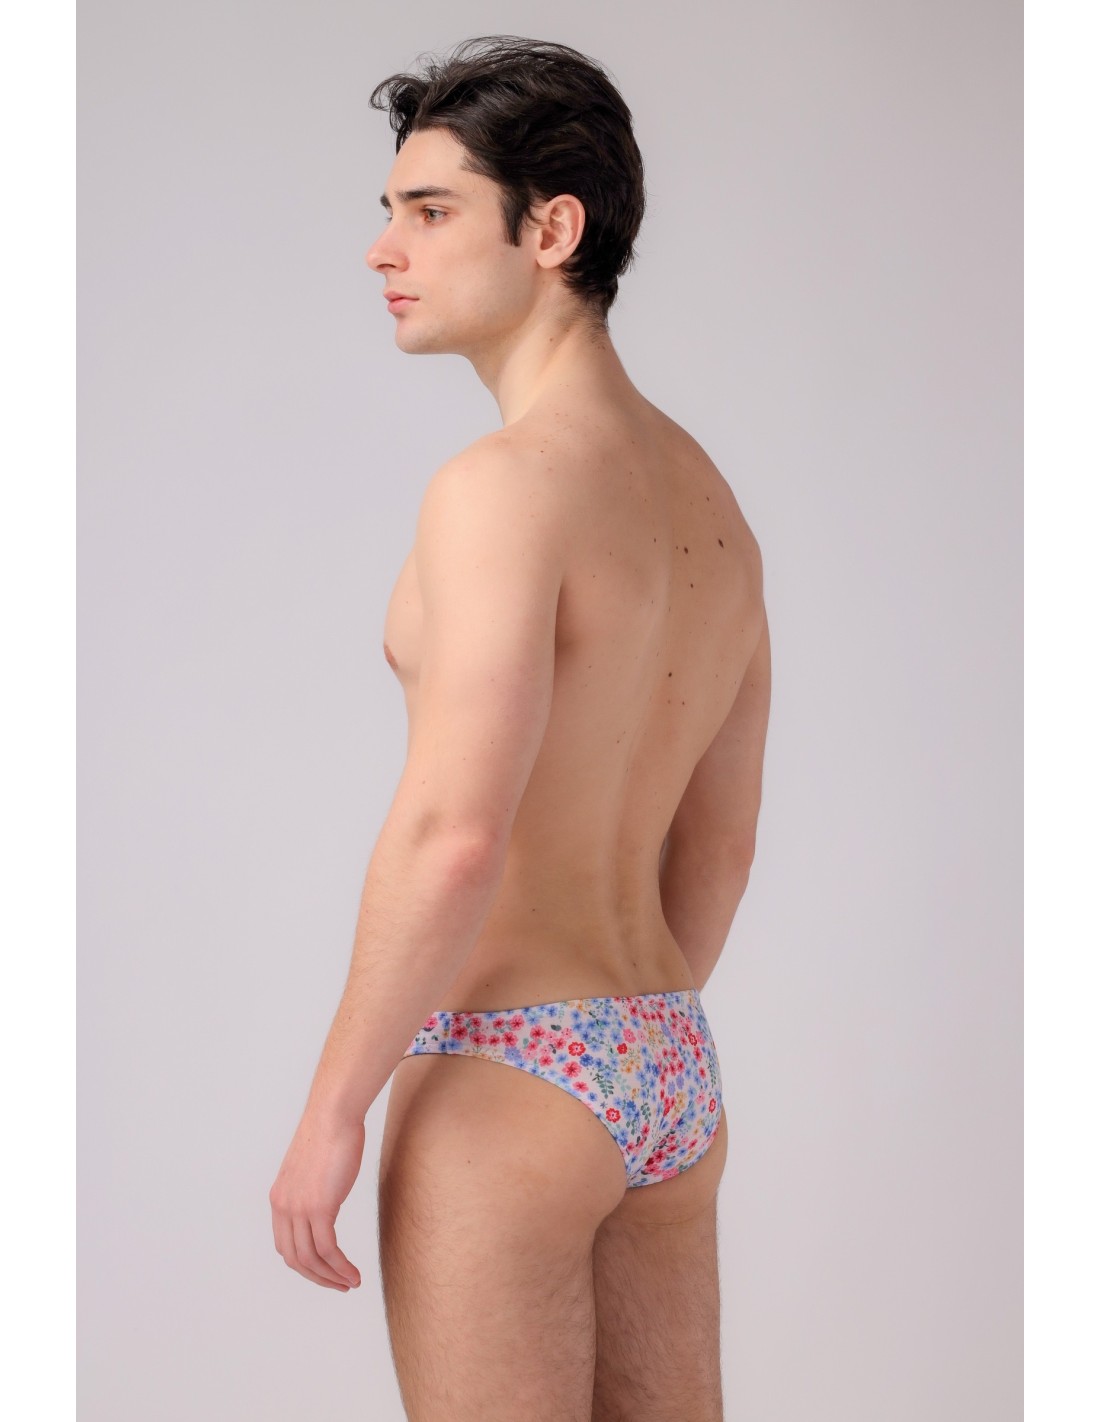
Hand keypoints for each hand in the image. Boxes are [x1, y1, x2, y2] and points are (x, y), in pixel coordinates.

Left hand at [269, 1109, 365, 1290]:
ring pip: (311, 1259)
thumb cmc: (330, 1132)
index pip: (285, 1245)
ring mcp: (299, 1208)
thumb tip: (326, 1202)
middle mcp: (283, 1207)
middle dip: (318, 1277)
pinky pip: (328, 1250)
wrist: (334, 1114)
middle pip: (295, 1259)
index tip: (325, 1270)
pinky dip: (340, 1267)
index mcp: (279, 1198)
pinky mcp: (319, 1207)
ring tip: (351, 1283)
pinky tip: (354, 1273)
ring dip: (332, 1277)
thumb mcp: (313, 1168)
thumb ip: (313, 1190)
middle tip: (339, 1285)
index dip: (305, 1264)